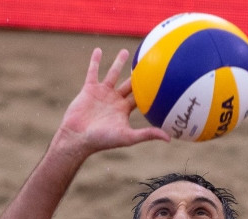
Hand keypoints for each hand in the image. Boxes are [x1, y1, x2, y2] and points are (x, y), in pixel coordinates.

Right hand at [53, 48, 169, 155]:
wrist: (78, 137)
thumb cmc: (103, 140)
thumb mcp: (128, 137)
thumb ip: (147, 134)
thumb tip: (169, 138)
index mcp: (124, 109)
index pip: (140, 97)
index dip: (149, 89)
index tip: (160, 78)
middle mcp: (114, 100)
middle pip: (129, 84)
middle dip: (138, 75)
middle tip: (148, 62)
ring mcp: (102, 93)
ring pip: (112, 74)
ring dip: (119, 63)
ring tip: (126, 51)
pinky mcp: (89, 89)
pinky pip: (93, 72)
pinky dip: (95, 61)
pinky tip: (98, 50)